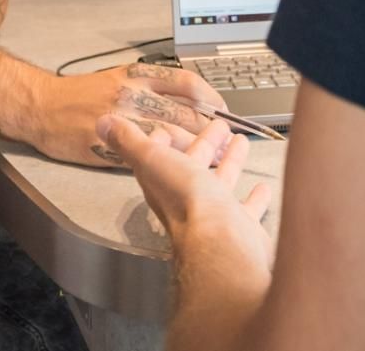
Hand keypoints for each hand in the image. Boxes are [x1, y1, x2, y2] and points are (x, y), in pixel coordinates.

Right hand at [21, 62, 226, 167]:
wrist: (43, 107)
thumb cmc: (79, 93)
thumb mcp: (118, 76)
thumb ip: (150, 86)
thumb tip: (185, 99)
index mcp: (138, 75)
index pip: (186, 84)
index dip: (210, 98)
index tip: (224, 110)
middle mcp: (135, 96)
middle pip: (185, 113)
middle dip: (211, 130)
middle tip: (229, 141)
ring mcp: (124, 123)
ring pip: (172, 138)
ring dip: (198, 151)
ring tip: (216, 161)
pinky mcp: (112, 148)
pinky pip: (148, 159)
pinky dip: (168, 168)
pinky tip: (182, 176)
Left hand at [98, 115, 274, 269]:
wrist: (219, 240)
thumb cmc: (186, 202)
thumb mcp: (152, 159)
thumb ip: (129, 141)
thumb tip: (104, 124)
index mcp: (163, 183)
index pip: (159, 157)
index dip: (164, 141)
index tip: (172, 125)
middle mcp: (187, 200)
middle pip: (196, 166)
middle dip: (205, 145)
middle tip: (218, 127)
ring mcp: (214, 214)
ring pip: (222, 182)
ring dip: (230, 162)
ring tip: (239, 144)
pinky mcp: (239, 226)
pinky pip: (247, 208)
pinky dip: (255, 198)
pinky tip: (261, 188)